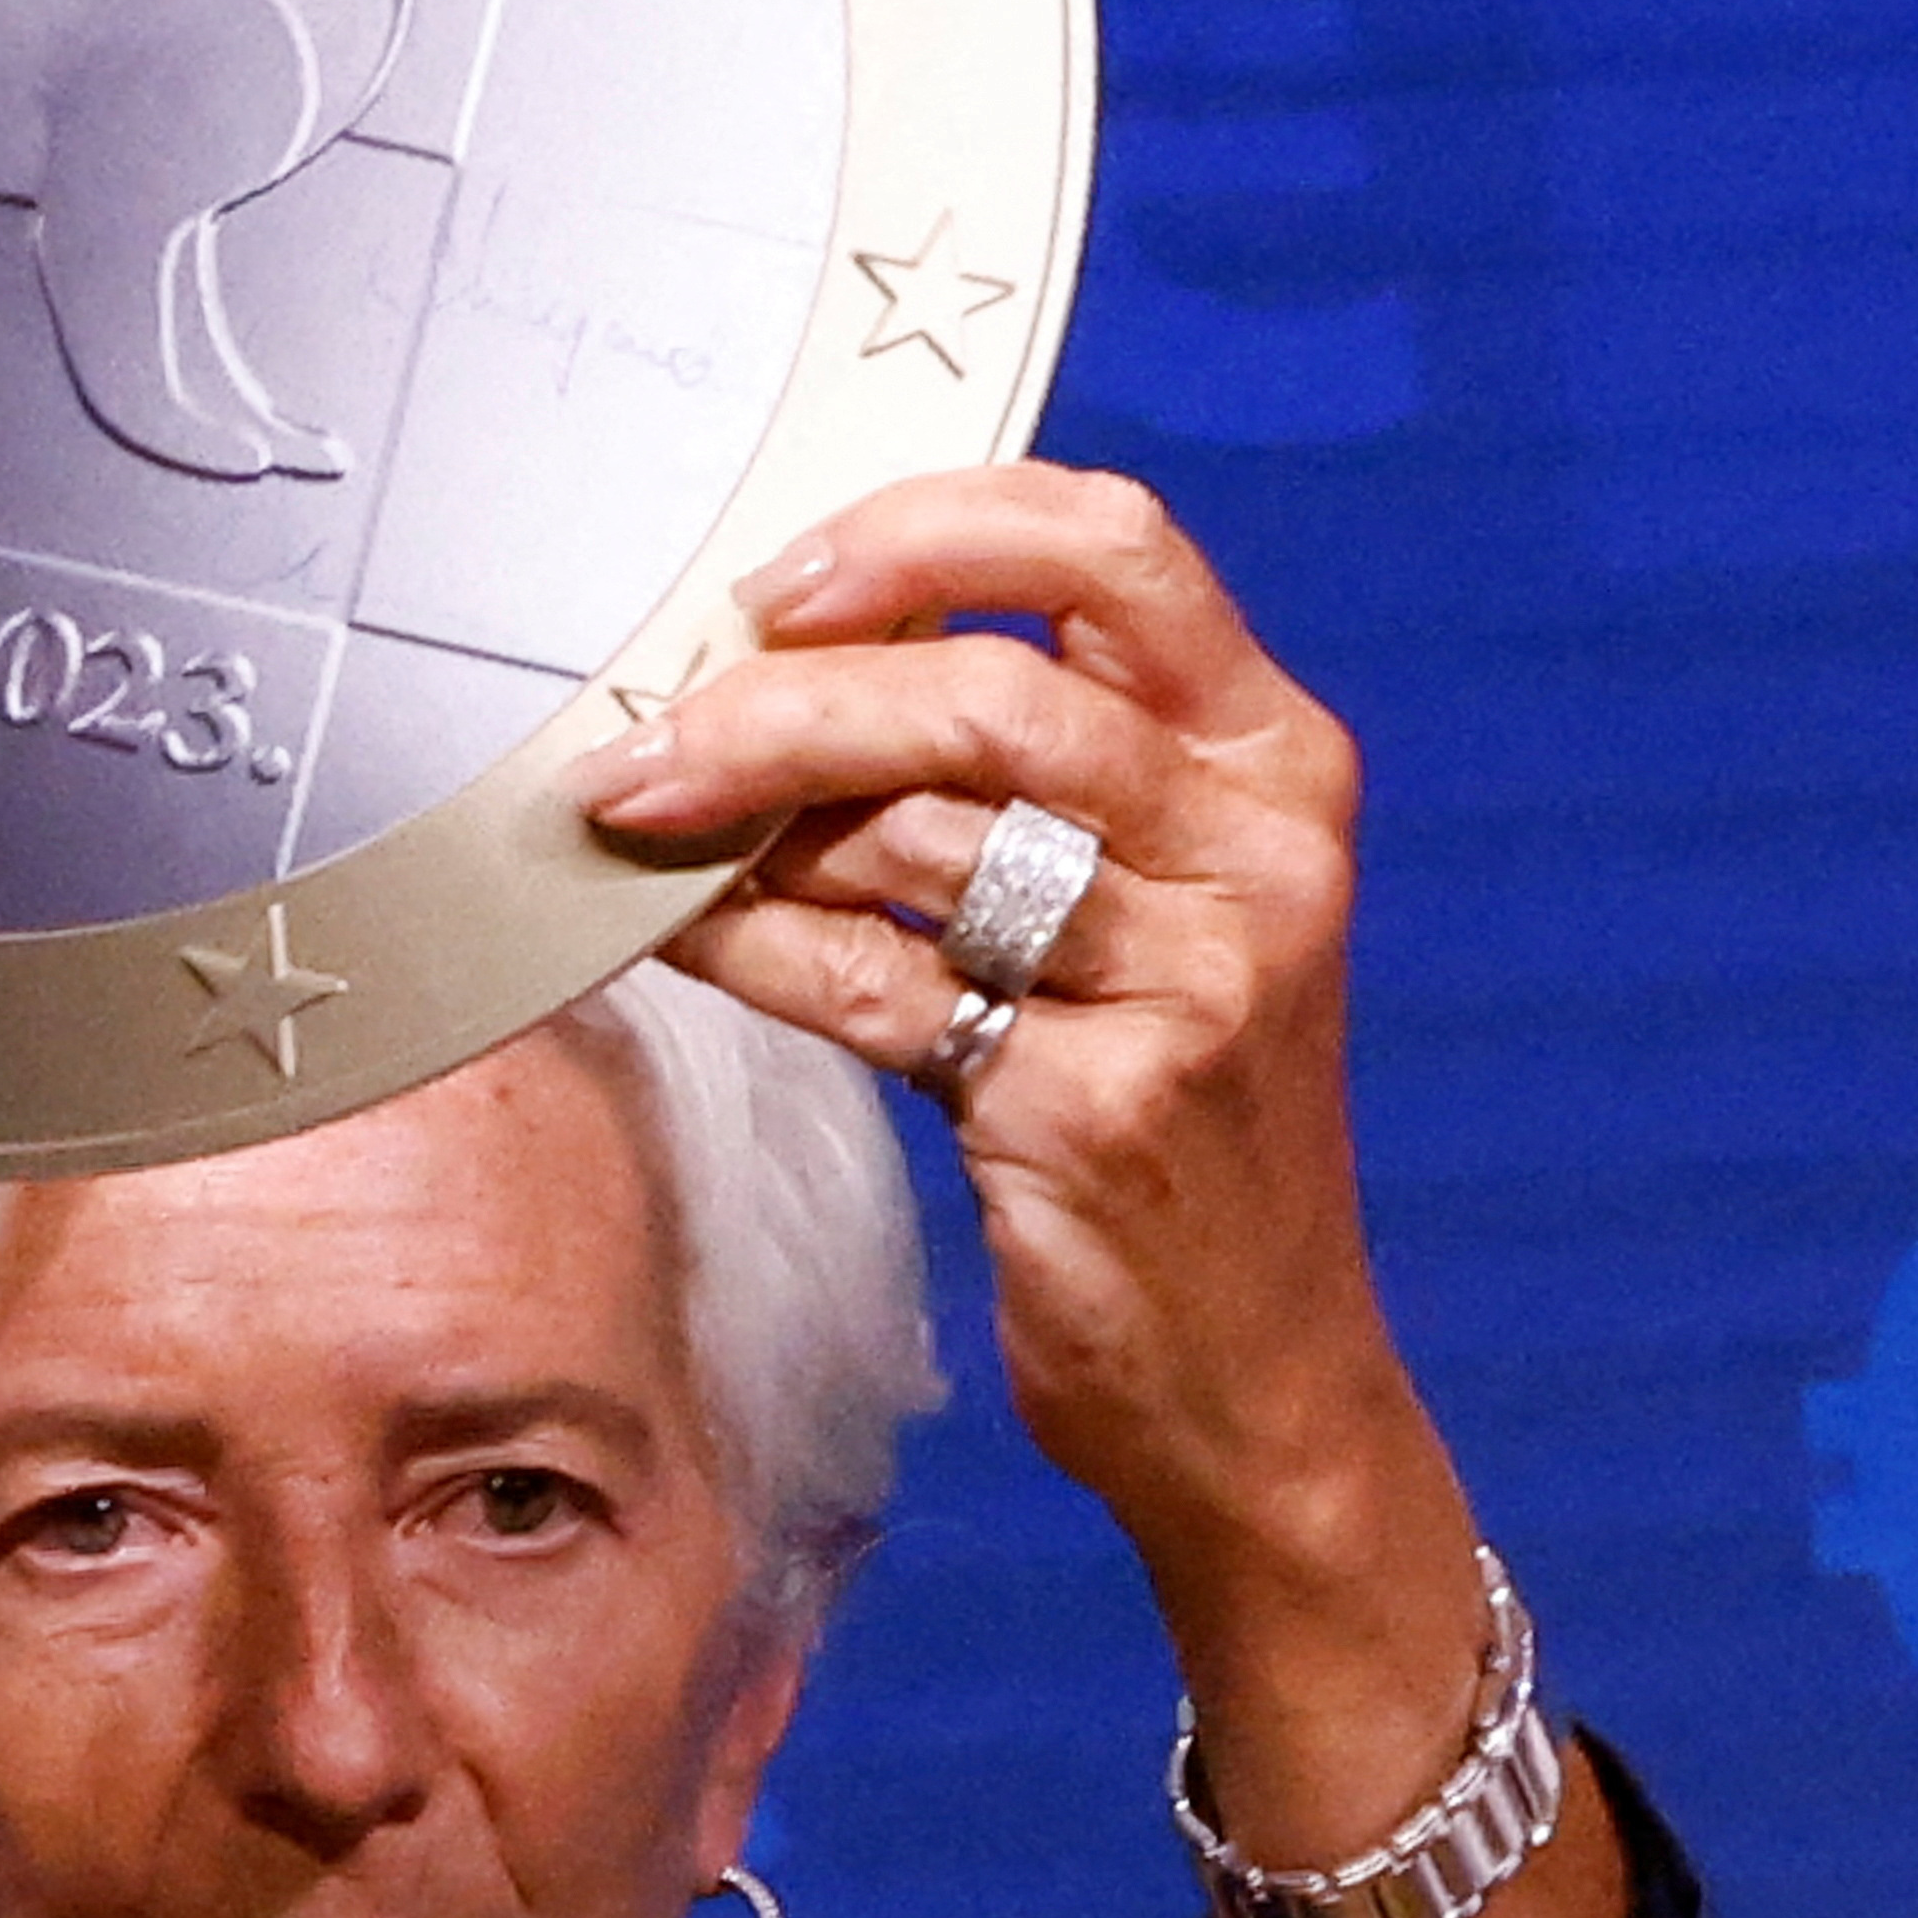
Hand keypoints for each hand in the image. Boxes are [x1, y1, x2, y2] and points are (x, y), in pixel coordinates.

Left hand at [570, 466, 1636, 1917]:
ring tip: (641, 829)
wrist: (1256, 1386)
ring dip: (744, 823)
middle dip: (784, 699)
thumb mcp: (1145, 913)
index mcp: (1276, 758)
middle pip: (989, 691)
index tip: (780, 579)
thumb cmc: (1167, 1119)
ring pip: (919, 833)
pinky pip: (875, 985)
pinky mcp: (1102, 1107)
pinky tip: (680, 935)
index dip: (928, 531)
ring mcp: (1194, 981)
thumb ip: (1013, 777)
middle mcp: (1258, 850)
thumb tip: (753, 665)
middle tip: (648, 733)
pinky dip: (755, 947)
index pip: (1116, 542)